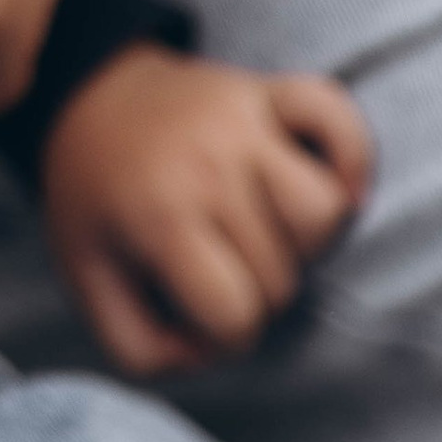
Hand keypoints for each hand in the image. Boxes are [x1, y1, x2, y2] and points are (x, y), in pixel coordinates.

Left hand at [41, 53, 373, 373]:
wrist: (88, 96)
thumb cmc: (96, 201)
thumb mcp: (90, 285)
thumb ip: (144, 348)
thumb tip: (214, 349)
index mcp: (160, 218)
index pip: (236, 316)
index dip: (225, 338)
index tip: (199, 315)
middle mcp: (209, 167)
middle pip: (284, 276)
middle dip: (258, 294)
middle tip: (223, 270)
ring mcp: (245, 122)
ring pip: (326, 211)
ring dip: (307, 242)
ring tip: (268, 234)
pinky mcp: (273, 92)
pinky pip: (342, 122)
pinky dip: (353, 158)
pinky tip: (338, 186)